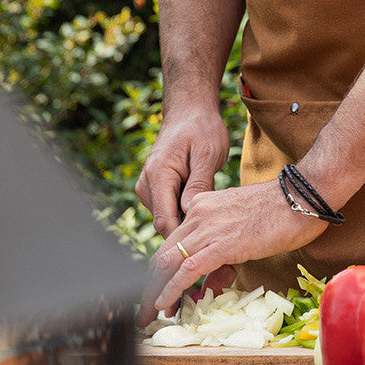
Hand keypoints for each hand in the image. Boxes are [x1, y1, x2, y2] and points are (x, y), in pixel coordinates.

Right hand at [134, 106, 230, 238]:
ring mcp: (148, 187)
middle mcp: (147, 184)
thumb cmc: (201, 128)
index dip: (182, 241)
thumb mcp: (207, 154)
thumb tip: (190, 213)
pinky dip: (185, 211)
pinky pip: (169, 209)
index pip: (165, 221)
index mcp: (158, 175)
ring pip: (168, 219)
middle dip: (188, 233)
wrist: (189, 111)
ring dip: (188, 221)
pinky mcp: (155, 189)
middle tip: (218, 235)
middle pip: (165, 224)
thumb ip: (199, 184)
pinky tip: (204, 205)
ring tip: (213, 215)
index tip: (206, 252)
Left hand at [138, 181, 327, 326]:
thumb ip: (221, 258)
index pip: (172, 243)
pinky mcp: (222, 243)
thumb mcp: (241, 235)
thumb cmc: (279, 214)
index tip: (155, 293)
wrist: (300, 198)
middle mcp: (198, 214)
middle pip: (162, 254)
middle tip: (142, 309)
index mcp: (201, 207)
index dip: (160, 272)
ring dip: (154, 292)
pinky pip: (188, 269)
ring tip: (146, 314)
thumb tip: (208, 286)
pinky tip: (164, 304)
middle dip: (148, 285)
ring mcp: (208, 227)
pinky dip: (172, 289)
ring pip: (169, 262)